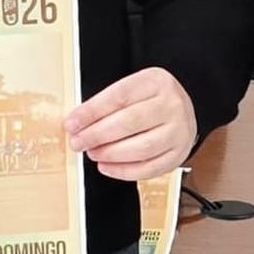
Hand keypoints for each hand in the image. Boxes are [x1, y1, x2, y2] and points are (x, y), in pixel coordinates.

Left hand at [64, 67, 196, 180]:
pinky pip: (149, 168)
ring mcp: (178, 131)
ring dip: (110, 154)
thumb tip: (77, 123)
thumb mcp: (132, 88)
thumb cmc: (150, 99)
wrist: (181, 110)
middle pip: (130, 122)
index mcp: (156, 82)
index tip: (73, 123)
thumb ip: (107, 103)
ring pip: (141, 148)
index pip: (120, 96)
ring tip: (93, 152)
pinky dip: (124, 171)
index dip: (92, 112)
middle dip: (97, 135)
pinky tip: (107, 166)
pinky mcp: (178, 154)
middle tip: (78, 142)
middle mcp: (172, 105)